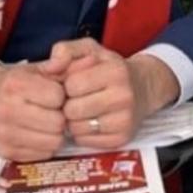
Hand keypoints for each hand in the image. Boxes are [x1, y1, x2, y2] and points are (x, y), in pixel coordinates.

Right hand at [0, 61, 66, 161]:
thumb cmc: (16, 82)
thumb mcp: (36, 68)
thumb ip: (58, 63)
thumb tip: (74, 60)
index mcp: (15, 85)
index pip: (58, 96)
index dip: (62, 95)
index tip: (56, 94)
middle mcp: (6, 110)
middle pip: (57, 122)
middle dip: (61, 116)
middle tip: (54, 110)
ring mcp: (4, 134)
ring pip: (53, 142)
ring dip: (56, 133)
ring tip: (48, 121)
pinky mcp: (5, 152)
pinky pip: (43, 154)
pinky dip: (46, 145)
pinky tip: (39, 133)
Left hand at [44, 39, 179, 148]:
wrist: (143, 87)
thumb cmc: (110, 68)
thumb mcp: (90, 50)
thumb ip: (66, 50)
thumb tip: (49, 68)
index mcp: (116, 71)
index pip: (72, 85)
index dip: (68, 83)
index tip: (76, 81)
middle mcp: (123, 97)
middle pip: (72, 110)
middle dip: (69, 103)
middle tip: (78, 98)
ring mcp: (124, 120)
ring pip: (76, 129)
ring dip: (74, 120)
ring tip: (85, 109)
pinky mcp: (121, 139)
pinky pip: (85, 142)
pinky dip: (83, 133)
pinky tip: (92, 120)